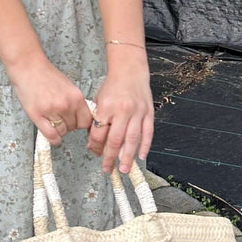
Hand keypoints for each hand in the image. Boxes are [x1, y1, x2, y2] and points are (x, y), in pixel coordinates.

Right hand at [9, 56, 91, 145]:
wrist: (28, 67)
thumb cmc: (46, 75)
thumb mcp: (68, 86)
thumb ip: (76, 102)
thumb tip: (81, 117)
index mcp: (76, 96)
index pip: (87, 120)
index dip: (81, 123)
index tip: (77, 123)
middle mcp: (66, 105)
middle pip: (74, 127)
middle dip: (69, 125)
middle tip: (61, 119)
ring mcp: (52, 111)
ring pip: (62, 132)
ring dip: (59, 130)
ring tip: (53, 121)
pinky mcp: (38, 116)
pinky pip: (51, 135)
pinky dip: (53, 138)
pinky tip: (53, 136)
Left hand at [87, 57, 153, 174]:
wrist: (130, 71)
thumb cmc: (112, 87)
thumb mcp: (98, 101)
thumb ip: (96, 121)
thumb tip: (93, 143)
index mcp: (106, 107)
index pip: (99, 133)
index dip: (95, 146)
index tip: (94, 152)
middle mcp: (122, 110)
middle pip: (115, 140)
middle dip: (110, 158)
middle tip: (108, 169)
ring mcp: (137, 112)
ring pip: (132, 139)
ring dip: (128, 157)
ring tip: (124, 169)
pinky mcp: (148, 113)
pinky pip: (148, 132)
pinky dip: (145, 146)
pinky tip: (141, 156)